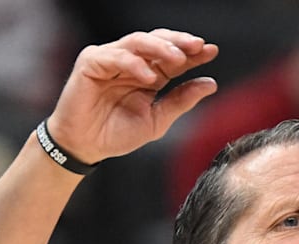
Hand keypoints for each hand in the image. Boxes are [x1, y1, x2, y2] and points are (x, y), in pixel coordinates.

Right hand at [47, 29, 219, 162]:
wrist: (86, 148)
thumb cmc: (116, 134)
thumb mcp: (156, 120)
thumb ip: (181, 101)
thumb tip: (210, 83)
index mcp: (148, 74)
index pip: (173, 57)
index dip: (193, 53)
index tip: (212, 51)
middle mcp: (131, 63)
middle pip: (158, 41)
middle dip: (179, 42)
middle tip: (199, 46)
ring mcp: (110, 59)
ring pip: (138, 41)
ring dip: (160, 47)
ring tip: (178, 59)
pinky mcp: (91, 63)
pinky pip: (115, 56)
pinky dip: (134, 64)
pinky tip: (149, 76)